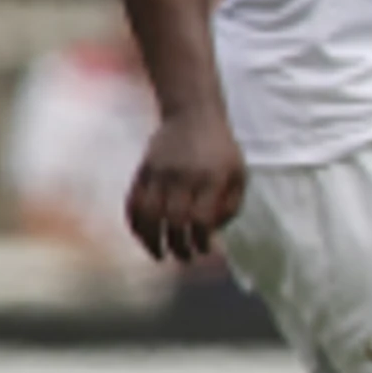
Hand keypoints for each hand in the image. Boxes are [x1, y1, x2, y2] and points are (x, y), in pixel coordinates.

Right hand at [125, 107, 244, 263]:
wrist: (193, 114)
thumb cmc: (220, 150)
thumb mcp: (239, 174)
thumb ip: (230, 205)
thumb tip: (213, 234)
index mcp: (212, 178)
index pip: (202, 218)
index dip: (201, 240)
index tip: (203, 250)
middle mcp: (184, 177)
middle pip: (174, 220)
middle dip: (178, 245)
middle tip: (183, 258)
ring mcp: (159, 173)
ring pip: (148, 214)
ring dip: (151, 240)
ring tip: (159, 254)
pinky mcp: (143, 170)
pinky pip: (133, 202)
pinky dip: (135, 223)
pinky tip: (142, 235)